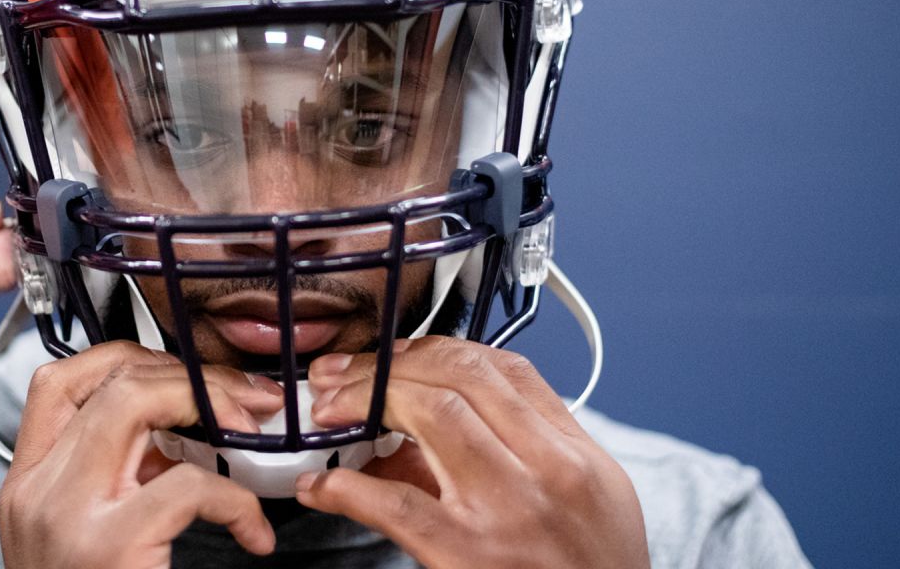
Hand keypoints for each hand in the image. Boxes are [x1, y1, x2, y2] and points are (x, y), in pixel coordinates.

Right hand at [0, 342, 283, 568]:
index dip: (122, 357)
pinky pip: (189, 484)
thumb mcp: (85, 534)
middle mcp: (34, 491)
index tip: (177, 371)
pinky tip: (254, 533)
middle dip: (186, 373)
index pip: (55, 381)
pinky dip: (238, 500)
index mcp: (26, 484)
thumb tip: (182, 431)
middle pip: (106, 380)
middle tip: (242, 396)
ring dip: (211, 404)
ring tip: (254, 429)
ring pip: (135, 403)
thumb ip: (119, 478)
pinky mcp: (107, 545)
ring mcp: (66, 515)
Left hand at [301, 337, 648, 568]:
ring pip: (431, 413)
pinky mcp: (466, 555)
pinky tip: (322, 486)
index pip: (501, 369)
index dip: (433, 350)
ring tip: (329, 411)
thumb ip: (514, 452)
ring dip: (366, 400)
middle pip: (459, 378)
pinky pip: (396, 504)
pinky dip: (347, 487)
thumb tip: (423, 426)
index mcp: (573, 453)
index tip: (394, 356)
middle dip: (389, 365)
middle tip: (343, 376)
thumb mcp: (576, 500)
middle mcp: (547, 470)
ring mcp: (506, 509)